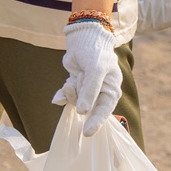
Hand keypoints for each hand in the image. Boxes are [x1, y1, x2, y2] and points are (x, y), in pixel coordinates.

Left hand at [52, 21, 121, 136]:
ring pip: (75, 101)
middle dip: (78, 99)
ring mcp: (87, 90)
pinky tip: (58, 96)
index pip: (104, 110)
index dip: (96, 122)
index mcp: (111, 90)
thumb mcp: (95, 70)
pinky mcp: (75, 86)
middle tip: (72, 86)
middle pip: (87, 107)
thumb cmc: (95, 52)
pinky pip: (67, 97)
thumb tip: (83, 111)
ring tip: (70, 81)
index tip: (87, 133)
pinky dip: (62, 95)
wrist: (83, 37)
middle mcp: (100, 92)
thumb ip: (90, 91)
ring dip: (70, 93)